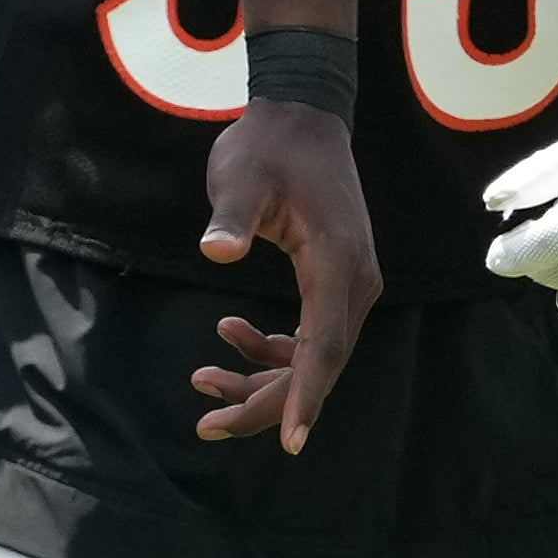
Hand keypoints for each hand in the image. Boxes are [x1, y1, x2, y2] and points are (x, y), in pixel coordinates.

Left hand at [197, 92, 374, 450]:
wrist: (302, 117)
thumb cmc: (268, 147)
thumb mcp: (240, 176)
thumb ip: (231, 216)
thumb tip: (217, 250)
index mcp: (335, 261)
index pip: (323, 345)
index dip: (304, 396)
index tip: (290, 440)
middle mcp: (354, 280)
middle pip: (318, 364)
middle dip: (265, 400)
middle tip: (208, 422)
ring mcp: (349, 282)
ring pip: (314, 356)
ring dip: (263, 377)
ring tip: (203, 381)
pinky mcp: (336, 280)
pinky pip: (311, 335)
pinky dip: (272, 348)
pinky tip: (228, 333)